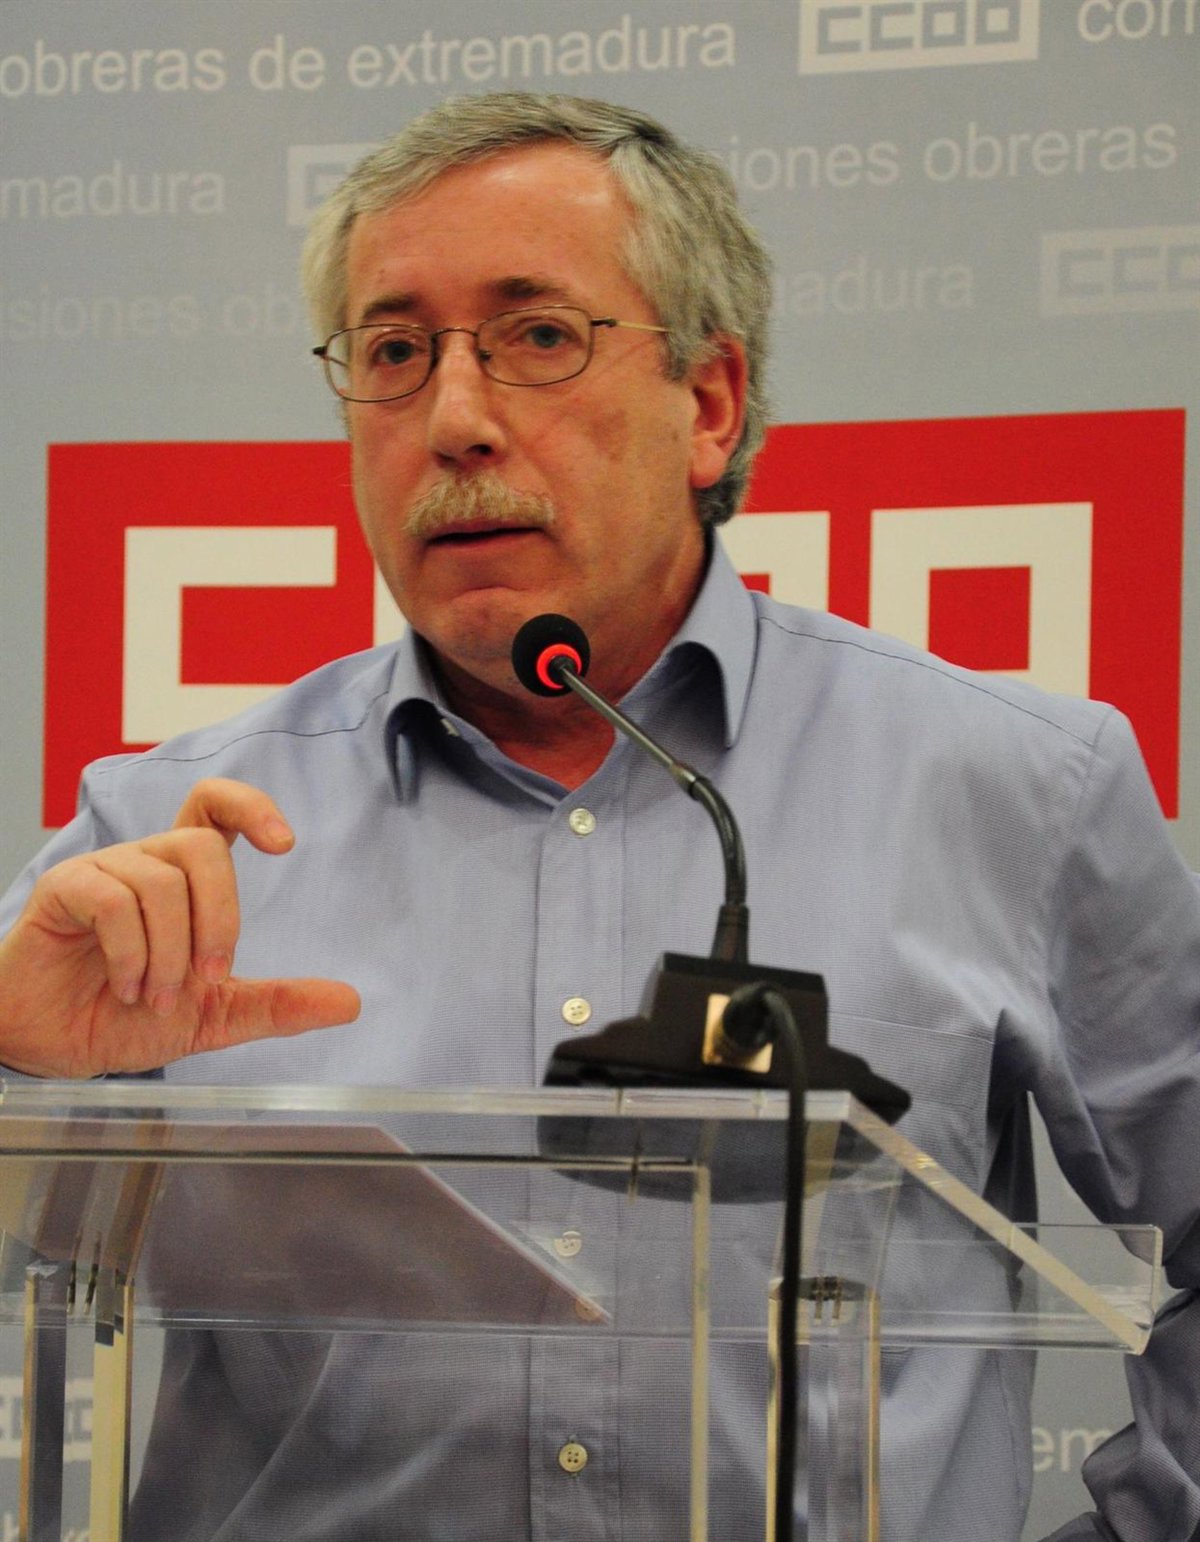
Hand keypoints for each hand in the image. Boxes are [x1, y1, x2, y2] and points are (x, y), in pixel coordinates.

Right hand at [0, 778, 359, 1077]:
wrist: (56, 1048)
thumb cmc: (128, 1017)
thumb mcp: (215, 1016)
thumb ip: (277, 1005)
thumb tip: (349, 1002)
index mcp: (184, 877)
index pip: (215, 807)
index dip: (251, 806)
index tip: (284, 843)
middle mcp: (146, 861)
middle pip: (201, 844)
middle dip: (220, 916)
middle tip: (210, 977)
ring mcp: (104, 870)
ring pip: (162, 882)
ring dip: (170, 952)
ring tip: (155, 996)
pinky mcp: (65, 889)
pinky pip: (113, 900)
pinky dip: (131, 953)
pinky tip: (127, 987)